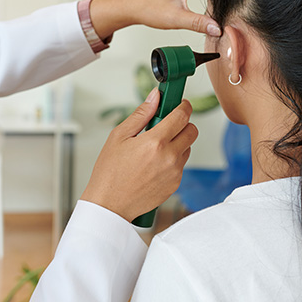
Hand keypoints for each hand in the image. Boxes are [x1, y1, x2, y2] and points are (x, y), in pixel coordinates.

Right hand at [80, 90, 197, 221]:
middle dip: (182, 124)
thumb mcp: (119, 136)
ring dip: (177, 143)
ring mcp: (174, 172)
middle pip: (192, 131)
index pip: (182, 116)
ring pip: (187, 148)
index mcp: (155, 142)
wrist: (110, 204)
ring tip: (154, 149)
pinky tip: (153, 164)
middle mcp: (169, 157)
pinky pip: (181, 165)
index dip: (183, 106)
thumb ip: (141, 114)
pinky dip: (172, 160)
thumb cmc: (110, 172)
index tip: (180, 104)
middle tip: (166, 126)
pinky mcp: (175, 184)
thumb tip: (155, 97)